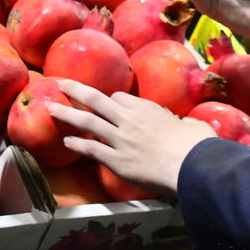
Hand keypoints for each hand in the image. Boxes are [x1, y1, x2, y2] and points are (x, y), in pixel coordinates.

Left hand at [47, 79, 215, 197]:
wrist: (192, 166)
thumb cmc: (198, 146)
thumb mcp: (194, 126)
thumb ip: (186, 123)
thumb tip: (188, 126)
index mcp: (145, 108)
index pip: (119, 97)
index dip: (110, 99)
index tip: (106, 103)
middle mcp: (129, 119)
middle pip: (96, 99)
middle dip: (75, 89)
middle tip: (60, 83)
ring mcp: (120, 139)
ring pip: (88, 121)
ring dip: (67, 113)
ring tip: (51, 108)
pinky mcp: (117, 161)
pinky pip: (92, 149)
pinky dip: (77, 144)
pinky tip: (66, 142)